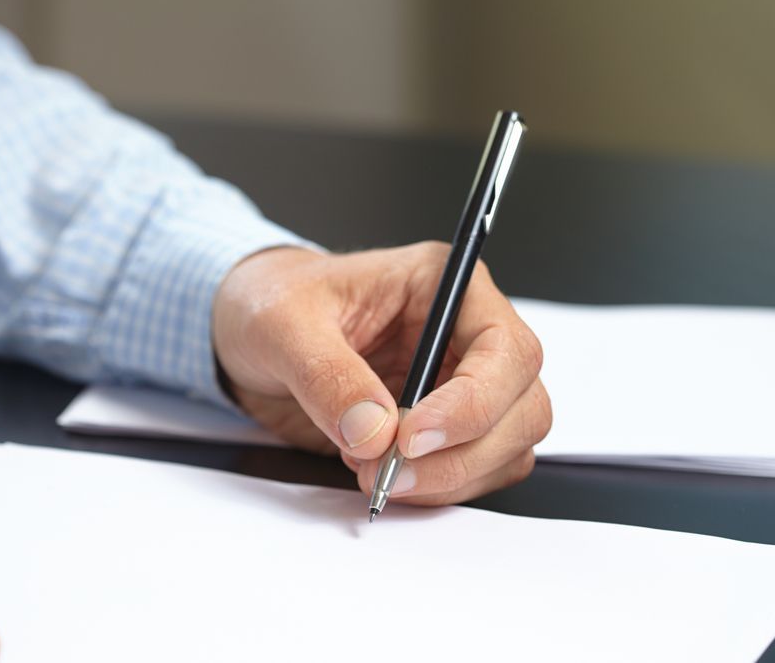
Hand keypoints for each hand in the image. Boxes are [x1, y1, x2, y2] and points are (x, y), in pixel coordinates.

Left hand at [213, 242, 551, 504]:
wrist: (252, 334)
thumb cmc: (274, 303)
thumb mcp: (282, 325)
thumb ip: (326, 374)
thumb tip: (373, 432)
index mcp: (443, 284)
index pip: (504, 347)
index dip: (473, 401)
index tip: (411, 437)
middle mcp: (466, 333)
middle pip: (522, 405)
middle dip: (461, 452)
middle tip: (388, 471)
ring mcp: (462, 384)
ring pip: (509, 447)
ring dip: (449, 478)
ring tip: (372, 472)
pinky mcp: (447, 429)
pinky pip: (477, 472)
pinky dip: (437, 490)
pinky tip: (381, 474)